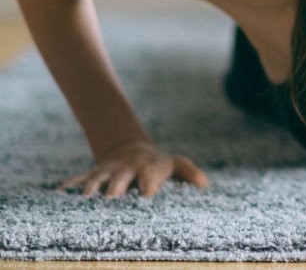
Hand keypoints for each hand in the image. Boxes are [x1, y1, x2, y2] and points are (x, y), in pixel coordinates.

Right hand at [57, 140, 208, 197]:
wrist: (132, 149)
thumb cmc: (159, 164)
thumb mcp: (176, 164)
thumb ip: (190, 172)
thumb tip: (205, 184)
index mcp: (149, 169)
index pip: (149, 180)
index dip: (149, 187)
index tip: (147, 196)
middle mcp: (126, 170)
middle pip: (120, 180)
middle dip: (116, 188)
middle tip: (111, 200)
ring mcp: (108, 171)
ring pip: (97, 179)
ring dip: (91, 189)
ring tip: (84, 200)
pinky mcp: (93, 173)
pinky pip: (77, 178)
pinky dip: (68, 186)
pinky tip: (57, 195)